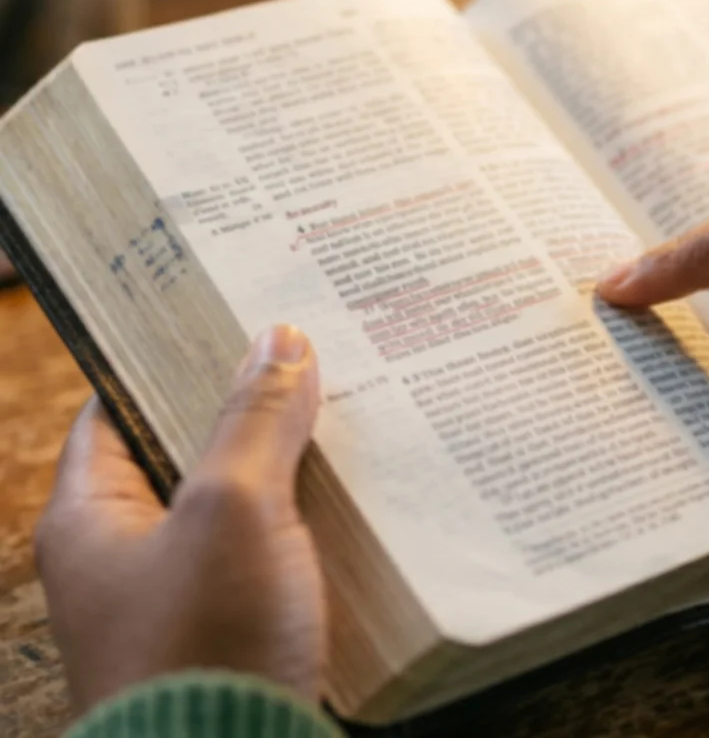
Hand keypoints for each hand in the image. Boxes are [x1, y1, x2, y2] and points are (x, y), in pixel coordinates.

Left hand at [36, 325, 323, 712]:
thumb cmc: (206, 645)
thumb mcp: (231, 510)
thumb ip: (254, 421)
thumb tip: (279, 338)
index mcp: (93, 519)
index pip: (120, 408)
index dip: (172, 359)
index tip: (231, 318)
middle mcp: (128, 557)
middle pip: (188, 454)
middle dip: (248, 408)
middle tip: (307, 356)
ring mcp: (183, 597)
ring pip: (239, 506)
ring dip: (288, 468)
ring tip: (346, 412)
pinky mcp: (237, 631)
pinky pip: (273, 555)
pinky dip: (308, 525)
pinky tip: (360, 500)